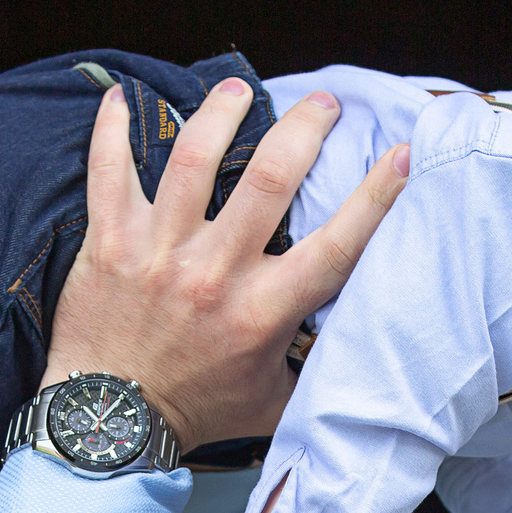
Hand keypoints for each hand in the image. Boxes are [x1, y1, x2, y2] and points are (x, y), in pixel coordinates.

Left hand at [44, 78, 410, 450]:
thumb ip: (316, 369)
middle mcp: (214, 274)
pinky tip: (121, 96)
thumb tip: (363, 348)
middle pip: (271, 179)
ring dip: (222, 112)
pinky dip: (112, 128)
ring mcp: (158, 252)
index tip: (403, 153)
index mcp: (262, 311)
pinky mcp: (109, 243)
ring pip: (195, 158)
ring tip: (238, 90)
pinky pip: (109, 170)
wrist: (109, 422)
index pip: (336, 244)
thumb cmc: (196, 409)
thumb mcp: (273, 400)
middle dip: (304, 129)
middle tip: (323, 105)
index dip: (376, 196)